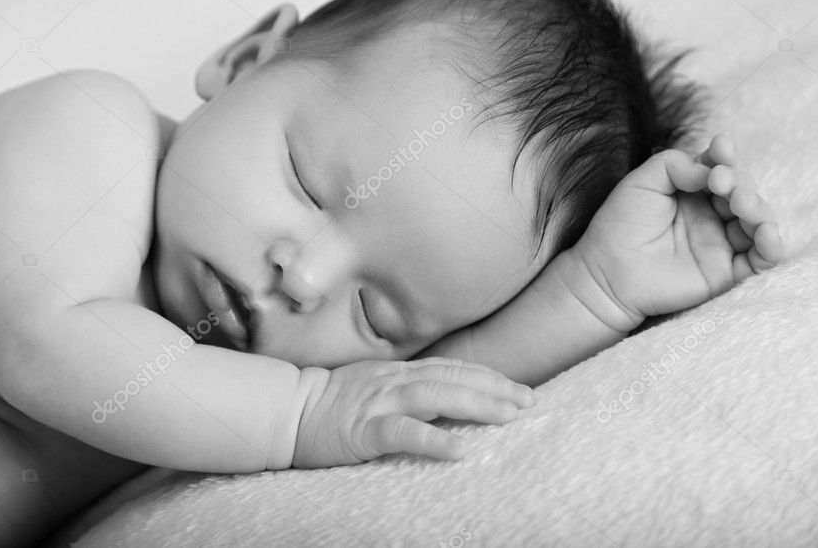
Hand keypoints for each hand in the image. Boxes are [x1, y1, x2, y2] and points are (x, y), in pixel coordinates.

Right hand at [293, 357, 534, 467]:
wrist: (288, 411)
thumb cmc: (332, 403)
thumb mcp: (375, 386)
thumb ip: (408, 387)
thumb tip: (447, 396)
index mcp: (399, 372)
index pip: (452, 368)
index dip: (488, 377)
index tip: (519, 388)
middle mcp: (395, 381)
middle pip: (453, 379)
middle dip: (494, 389)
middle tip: (529, 401)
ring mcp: (380, 402)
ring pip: (435, 397)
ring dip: (476, 404)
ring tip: (508, 416)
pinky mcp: (364, 430)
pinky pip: (403, 432)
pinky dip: (434, 439)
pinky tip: (461, 449)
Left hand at [572, 135, 783, 331]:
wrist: (606, 272)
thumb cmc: (619, 226)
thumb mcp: (641, 182)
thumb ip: (674, 165)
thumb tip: (709, 168)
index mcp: (691, 192)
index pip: (720, 168)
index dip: (725, 157)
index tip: (721, 149)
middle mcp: (710, 216)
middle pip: (743, 192)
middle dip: (739, 182)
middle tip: (720, 182)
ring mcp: (720, 244)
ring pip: (757, 222)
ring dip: (758, 208)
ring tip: (740, 203)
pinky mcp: (725, 273)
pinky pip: (760, 260)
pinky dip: (771, 247)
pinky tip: (767, 233)